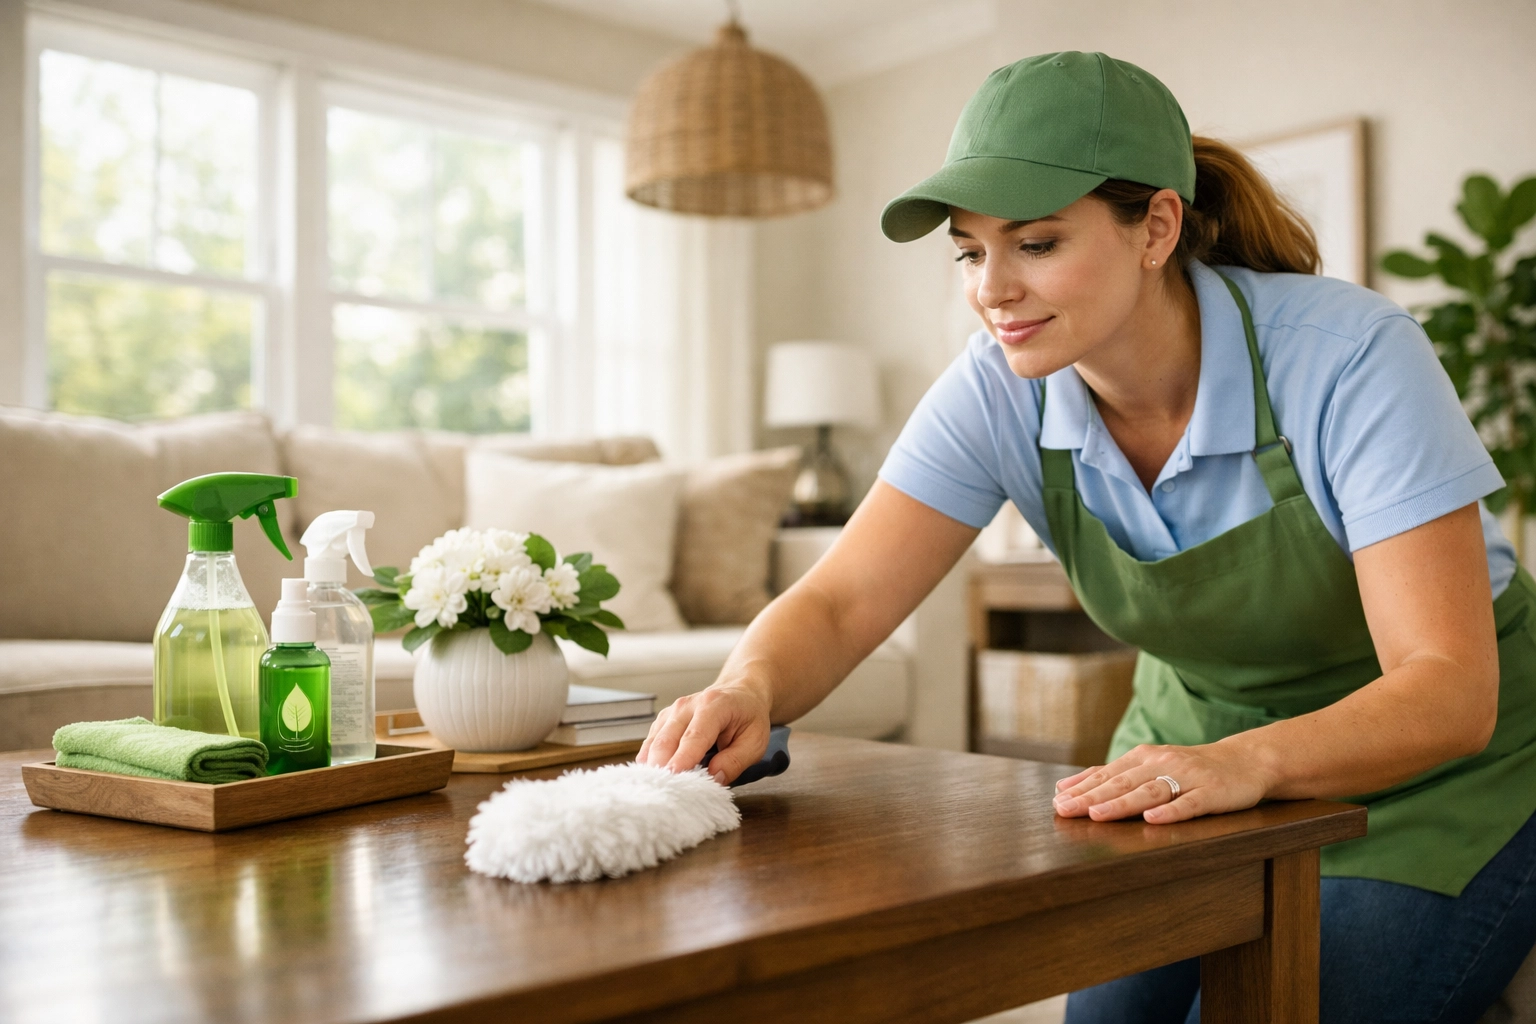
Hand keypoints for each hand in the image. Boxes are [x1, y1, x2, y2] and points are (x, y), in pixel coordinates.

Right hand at [638, 678, 772, 784]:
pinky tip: (655, 777)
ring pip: (654, 743)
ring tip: (658, 790)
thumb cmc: (748, 717)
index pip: (694, 736)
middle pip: (666, 740)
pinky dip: (651, 761)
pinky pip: (651, 744)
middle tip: (665, 794)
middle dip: (662, 768)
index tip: (674, 778)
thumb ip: (736, 761)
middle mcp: (687, 706)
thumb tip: (715, 778)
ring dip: (654, 767)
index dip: (683, 759)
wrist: (741, 693)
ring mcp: (671, 712)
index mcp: (713, 706)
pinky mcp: (663, 721)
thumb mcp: (755, 741)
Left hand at [1051, 740, 1272, 823]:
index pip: (1107, 774)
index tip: (1057, 802)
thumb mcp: (1150, 766)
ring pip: (1150, 791)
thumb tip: (1065, 787)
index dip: (1082, 788)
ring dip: (1122, 803)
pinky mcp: (1212, 793)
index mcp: (1144, 758)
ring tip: (1097, 815)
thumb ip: (1112, 775)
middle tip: (1065, 810)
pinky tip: (1152, 819)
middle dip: (1092, 797)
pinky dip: (1171, 811)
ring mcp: (1188, 777)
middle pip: (1123, 782)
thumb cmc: (1190, 768)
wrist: (1244, 761)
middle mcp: (1162, 763)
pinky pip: (1189, 803)